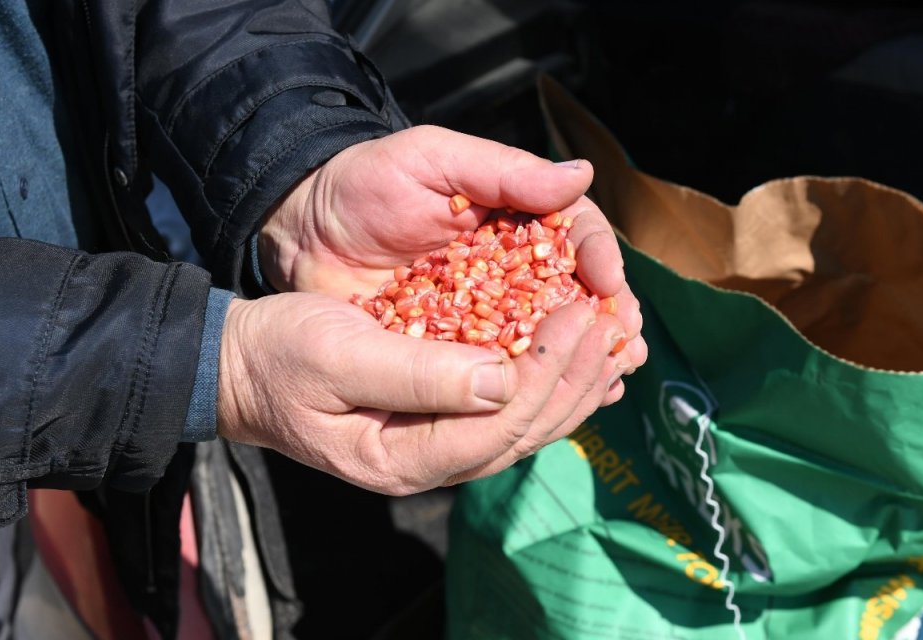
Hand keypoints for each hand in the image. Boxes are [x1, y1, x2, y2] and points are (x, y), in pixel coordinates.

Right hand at [217, 292, 631, 492]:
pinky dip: (551, 381)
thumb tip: (502, 378)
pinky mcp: (437, 423)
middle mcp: (427, 464)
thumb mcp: (338, 355)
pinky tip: (584, 358)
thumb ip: (419, 375)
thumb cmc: (279, 354)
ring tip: (620, 337)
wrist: (241, 365)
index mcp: (401, 457)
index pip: (497, 424)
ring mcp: (434, 449)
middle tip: (616, 319)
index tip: (579, 313)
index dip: (546, 371)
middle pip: (524, 430)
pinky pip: (508, 411)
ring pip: (525, 425)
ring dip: (576, 383)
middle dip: (577, 376)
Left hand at [259, 125, 646, 374]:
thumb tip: (581, 176)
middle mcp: (508, 269)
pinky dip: (532, 390)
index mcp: (515, 218)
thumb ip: (502, 171)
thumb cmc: (364, 181)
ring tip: (609, 379)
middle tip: (623, 344)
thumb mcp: (430, 160)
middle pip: (572, 296)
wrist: (299, 228)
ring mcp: (482, 314)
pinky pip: (499, 375)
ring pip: (545, 341)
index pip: (575, 237)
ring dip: (580, 361)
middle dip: (603, 321)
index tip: (608, 288)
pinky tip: (560, 405)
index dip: (599, 262)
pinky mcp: (450, 352)